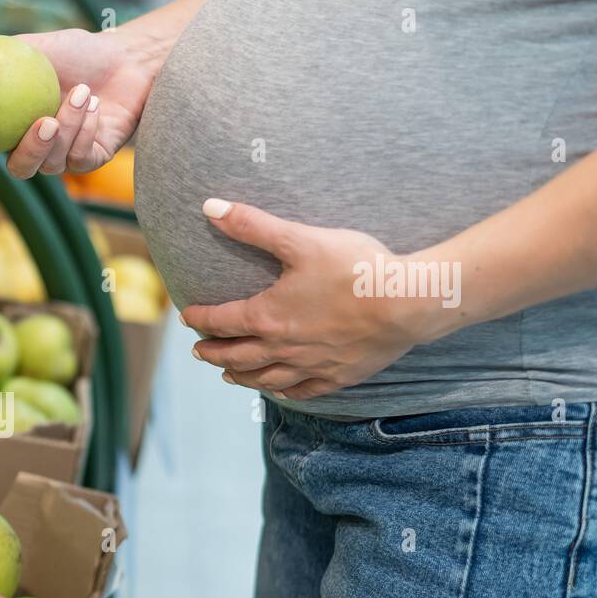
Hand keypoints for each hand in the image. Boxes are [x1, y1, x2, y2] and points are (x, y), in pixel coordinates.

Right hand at [0, 29, 151, 178]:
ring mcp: (62, 157)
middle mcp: (34, 148)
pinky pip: (80, 159)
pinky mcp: (90, 160)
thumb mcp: (29, 48)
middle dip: (30, 151)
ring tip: (80, 92)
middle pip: (20, 169)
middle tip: (44, 123)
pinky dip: (85, 131)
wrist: (126, 57)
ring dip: (67, 127)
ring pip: (53, 163)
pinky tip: (93, 105)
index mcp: (10, 126)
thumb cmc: (76, 52)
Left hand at [181, 199, 446, 399]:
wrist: (408, 303)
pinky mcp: (337, 377)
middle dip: (213, 352)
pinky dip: (283, 391)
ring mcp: (309, 366)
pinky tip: (278, 389)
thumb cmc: (354, 268)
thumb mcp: (300, 240)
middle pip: (235, 356)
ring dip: (240, 375)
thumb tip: (210, 207)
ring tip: (227, 374)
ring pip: (263, 378)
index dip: (201, 318)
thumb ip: (252, 226)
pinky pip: (301, 390)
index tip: (188, 317)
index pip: (221, 321)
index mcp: (267, 316)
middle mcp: (282, 348)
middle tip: (199, 351)